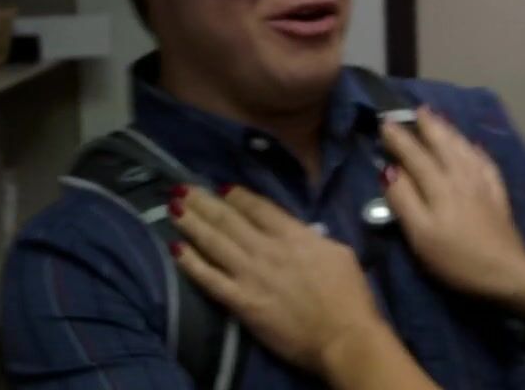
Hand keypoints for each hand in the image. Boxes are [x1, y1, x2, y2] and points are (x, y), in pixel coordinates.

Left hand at [169, 185, 385, 375]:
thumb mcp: (339, 253)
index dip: (236, 195)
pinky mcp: (242, 302)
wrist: (345, 337)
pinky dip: (191, 262)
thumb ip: (312, 238)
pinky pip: (209, 279)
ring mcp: (251, 275)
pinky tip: (175, 249)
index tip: (220, 188)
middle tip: (183, 187)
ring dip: (191, 222)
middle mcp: (267, 249)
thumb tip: (299, 232)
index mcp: (294, 235)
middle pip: (229, 219)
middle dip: (204, 201)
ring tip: (173, 206)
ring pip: (214, 242)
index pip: (257, 207)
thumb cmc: (350, 297)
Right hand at [381, 107, 524, 299]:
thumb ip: (404, 200)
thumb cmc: (456, 258)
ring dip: (449, 132)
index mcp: (439, 186)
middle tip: (416, 110)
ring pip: (464, 149)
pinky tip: (475, 147)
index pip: (415, 156)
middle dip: (427, 127)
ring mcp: (483, 184)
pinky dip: (476, 151)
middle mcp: (461, 177)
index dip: (399, 139)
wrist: (506, 273)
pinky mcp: (498, 196)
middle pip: (442, 145)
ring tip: (440, 119)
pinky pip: (486, 163)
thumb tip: (390, 171)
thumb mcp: (421, 235)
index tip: (385, 123)